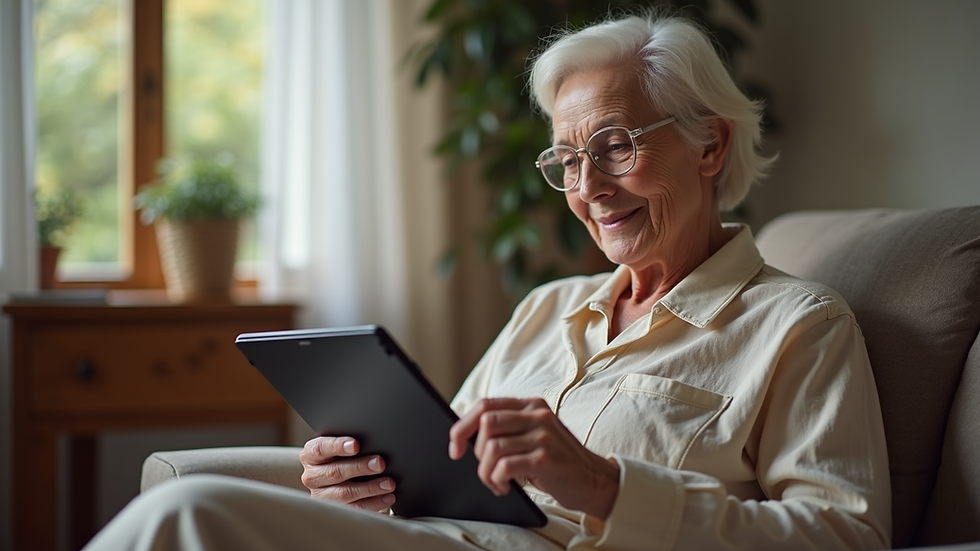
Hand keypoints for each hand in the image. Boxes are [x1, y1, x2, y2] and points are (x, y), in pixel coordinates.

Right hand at [299, 436, 395, 511]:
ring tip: (388, 483)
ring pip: (345, 493)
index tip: (356, 445)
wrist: (334, 475)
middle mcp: (313, 477)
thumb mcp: (339, 447)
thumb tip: (374, 443)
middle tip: (380, 463)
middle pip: (335, 472)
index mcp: (310, 456)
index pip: (320, 449)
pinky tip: (388, 496)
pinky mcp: (335, 510)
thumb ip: (351, 445)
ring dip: (370, 488)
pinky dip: (374, 502)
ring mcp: (322, 496)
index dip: (338, 446)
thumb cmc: (339, 456)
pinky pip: (355, 508)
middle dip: (360, 467)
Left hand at [448, 397, 619, 518]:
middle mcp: (537, 415)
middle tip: (486, 469)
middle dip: (475, 451)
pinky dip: (497, 480)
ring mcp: (542, 436)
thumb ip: (509, 428)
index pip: (485, 405)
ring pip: (491, 447)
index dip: (462, 426)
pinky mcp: (544, 458)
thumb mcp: (535, 435)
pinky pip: (504, 466)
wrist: (595, 480)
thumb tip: (465, 436)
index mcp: (531, 405)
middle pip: (485, 423)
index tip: (455, 448)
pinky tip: (506, 487)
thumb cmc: (558, 460)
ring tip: (496, 482)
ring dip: (486, 472)